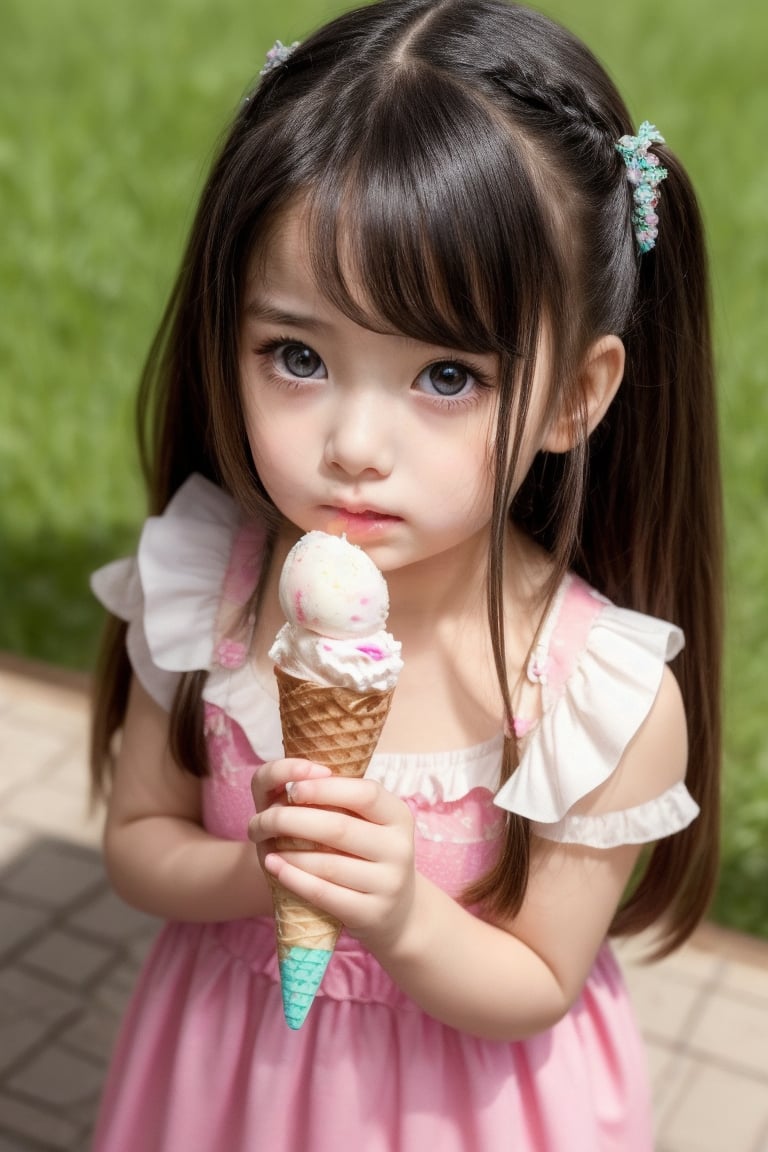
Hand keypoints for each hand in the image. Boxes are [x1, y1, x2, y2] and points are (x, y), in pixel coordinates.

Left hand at [249, 760, 415, 953]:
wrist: (396, 911)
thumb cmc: (367, 854)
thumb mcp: (366, 823)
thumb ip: (339, 800)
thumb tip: (296, 778)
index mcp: (398, 816)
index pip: (365, 793)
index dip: (325, 789)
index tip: (292, 790)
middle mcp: (400, 848)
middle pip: (339, 828)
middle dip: (293, 821)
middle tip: (264, 819)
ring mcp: (389, 883)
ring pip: (328, 864)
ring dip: (289, 853)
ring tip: (266, 846)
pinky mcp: (372, 913)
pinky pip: (325, 894)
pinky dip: (294, 879)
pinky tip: (275, 867)